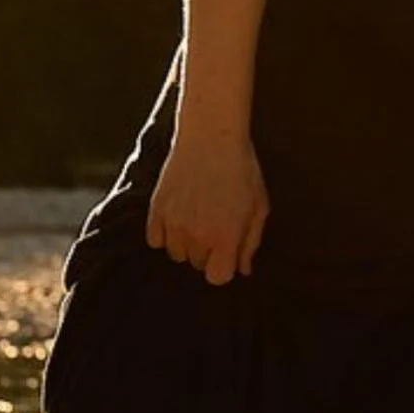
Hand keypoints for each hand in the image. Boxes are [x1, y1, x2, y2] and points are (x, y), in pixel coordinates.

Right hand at [145, 132, 269, 285]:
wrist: (212, 135)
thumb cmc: (241, 168)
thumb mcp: (258, 204)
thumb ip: (250, 241)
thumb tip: (243, 269)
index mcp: (225, 236)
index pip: (218, 277)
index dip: (224, 266)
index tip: (226, 250)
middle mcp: (197, 236)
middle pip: (197, 264)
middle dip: (208, 251)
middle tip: (215, 223)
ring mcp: (173, 223)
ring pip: (176, 254)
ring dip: (186, 243)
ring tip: (197, 217)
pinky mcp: (156, 210)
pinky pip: (155, 240)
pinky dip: (165, 233)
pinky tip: (178, 216)